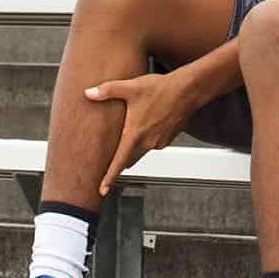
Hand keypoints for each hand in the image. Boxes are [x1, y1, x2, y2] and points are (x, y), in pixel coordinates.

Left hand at [85, 71, 193, 196]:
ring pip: (142, 150)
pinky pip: (154, 143)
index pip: (119, 162)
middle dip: (120, 161)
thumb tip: (89, 93)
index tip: (102, 190)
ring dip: (135, 147)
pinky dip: (148, 139)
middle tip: (112, 159)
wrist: (189, 90)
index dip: (109, 178)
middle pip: (129, 159)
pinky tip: (149, 123)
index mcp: (135, 134)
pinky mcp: (169, 138)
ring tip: (133, 132)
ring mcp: (159, 142)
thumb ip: (107, 91)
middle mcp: (148, 142)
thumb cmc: (162, 89)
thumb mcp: (131, 87)